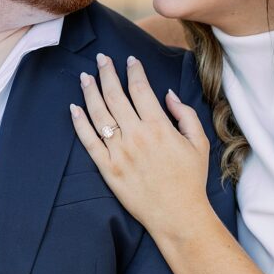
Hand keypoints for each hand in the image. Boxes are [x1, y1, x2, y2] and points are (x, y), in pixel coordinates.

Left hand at [70, 53, 212, 237]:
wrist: (178, 214)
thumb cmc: (191, 179)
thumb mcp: (199, 143)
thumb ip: (185, 115)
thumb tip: (168, 95)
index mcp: (160, 127)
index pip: (141, 89)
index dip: (134, 71)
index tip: (130, 60)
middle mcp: (136, 136)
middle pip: (115, 96)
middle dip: (107, 73)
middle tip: (102, 59)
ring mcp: (119, 153)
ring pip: (99, 114)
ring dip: (90, 92)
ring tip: (85, 77)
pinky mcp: (107, 169)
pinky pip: (89, 141)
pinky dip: (79, 123)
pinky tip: (74, 108)